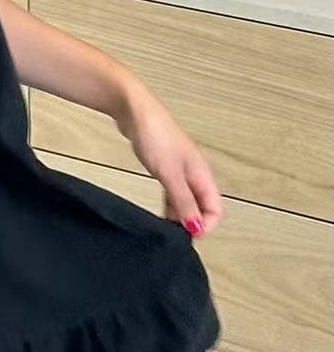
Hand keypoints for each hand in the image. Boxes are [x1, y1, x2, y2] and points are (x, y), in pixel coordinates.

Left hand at [112, 84, 223, 237]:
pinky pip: (174, 194)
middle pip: (203, 207)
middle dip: (193, 224)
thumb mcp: (169, 174)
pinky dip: (169, 207)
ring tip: (165, 231)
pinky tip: (159, 216)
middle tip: (173, 239)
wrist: (135, 113)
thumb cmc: (155, 135)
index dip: (205, 226)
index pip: (215, 209)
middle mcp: (195, 174)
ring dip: (180, 217)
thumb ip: (183, 201)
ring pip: (187, 202)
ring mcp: (181, 171)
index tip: (186, 238)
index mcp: (202, 174)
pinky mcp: (166, 169)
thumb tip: (197, 227)